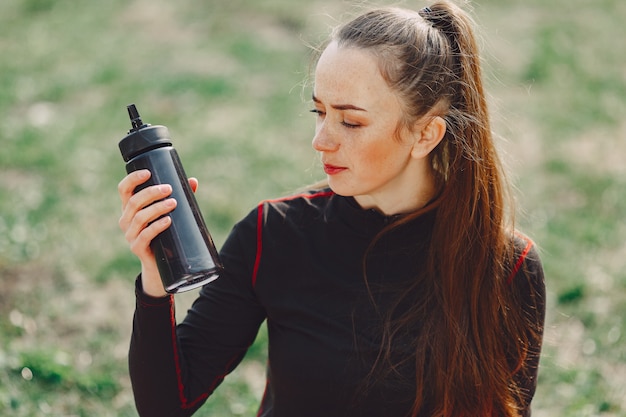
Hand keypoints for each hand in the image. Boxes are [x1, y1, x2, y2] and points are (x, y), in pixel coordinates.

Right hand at [117, 170, 198, 296]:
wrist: (162, 263)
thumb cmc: (165, 232)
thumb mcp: (170, 213)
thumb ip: (180, 196)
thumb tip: (192, 181)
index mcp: (130, 208)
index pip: (124, 189)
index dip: (132, 179)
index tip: (148, 173)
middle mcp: (126, 220)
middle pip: (133, 201)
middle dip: (151, 193)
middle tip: (169, 189)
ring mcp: (130, 235)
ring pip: (139, 217)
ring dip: (157, 208)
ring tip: (173, 203)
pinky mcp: (137, 248)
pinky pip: (145, 236)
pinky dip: (157, 226)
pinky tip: (168, 221)